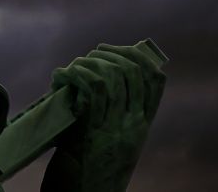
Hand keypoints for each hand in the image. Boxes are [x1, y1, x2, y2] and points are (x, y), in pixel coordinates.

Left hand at [42, 43, 165, 191]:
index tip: (115, 49)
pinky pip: (92, 88)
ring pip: (112, 76)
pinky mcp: (92, 131)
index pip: (155, 82)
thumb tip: (93, 82)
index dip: (137, 57)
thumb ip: (109, 114)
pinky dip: (75, 74)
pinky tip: (62, 76)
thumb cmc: (88, 167)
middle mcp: (133, 125)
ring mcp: (115, 128)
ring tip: (73, 68)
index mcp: (140, 126)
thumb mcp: (108, 139)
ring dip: (88, 62)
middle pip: (132, 72)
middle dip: (109, 55)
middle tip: (89, 56)